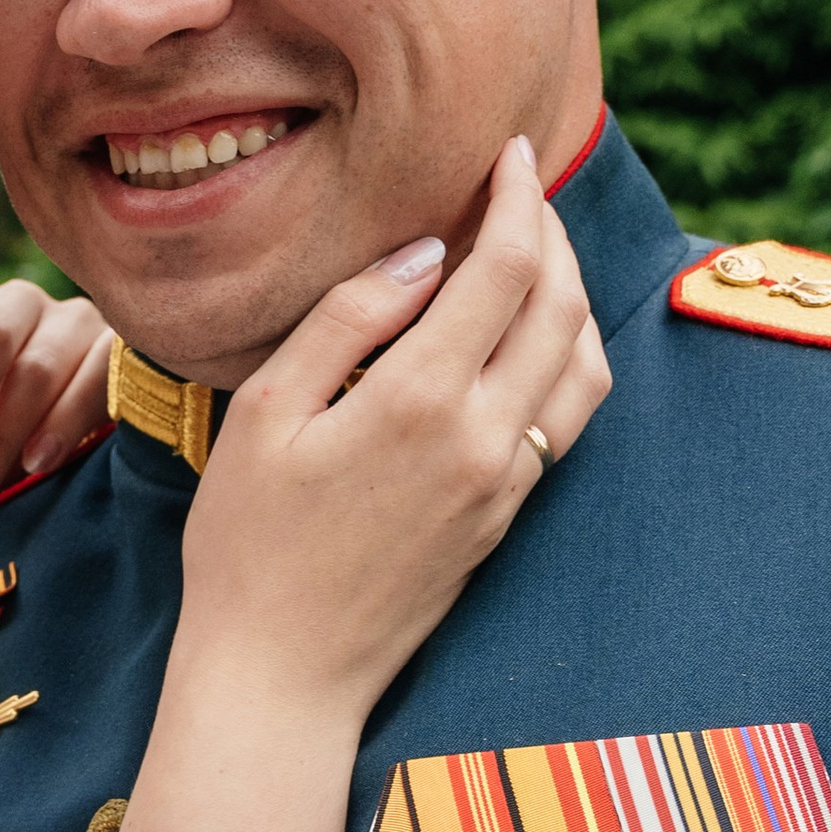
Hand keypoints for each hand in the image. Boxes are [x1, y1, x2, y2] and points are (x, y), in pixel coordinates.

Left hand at [0, 279, 112, 520]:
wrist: (59, 462)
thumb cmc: (7, 442)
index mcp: (10, 311)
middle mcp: (64, 315)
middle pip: (33, 369)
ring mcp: (111, 339)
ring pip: (83, 378)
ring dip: (51, 433)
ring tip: (27, 473)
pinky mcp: (144, 372)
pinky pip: (124, 390)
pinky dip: (93, 424)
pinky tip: (66, 457)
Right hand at [125, 140, 611, 831]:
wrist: (281, 677)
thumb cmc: (246, 547)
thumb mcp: (266, 414)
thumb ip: (346, 320)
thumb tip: (422, 252)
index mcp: (421, 399)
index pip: (506, 267)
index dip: (519, 197)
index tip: (512, 153)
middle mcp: (484, 438)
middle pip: (561, 304)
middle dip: (552, 233)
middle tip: (522, 191)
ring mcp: (505, 484)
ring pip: (584, 363)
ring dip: (573, 295)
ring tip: (535, 257)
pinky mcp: (505, 518)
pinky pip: (568, 418)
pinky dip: (569, 357)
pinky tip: (533, 340)